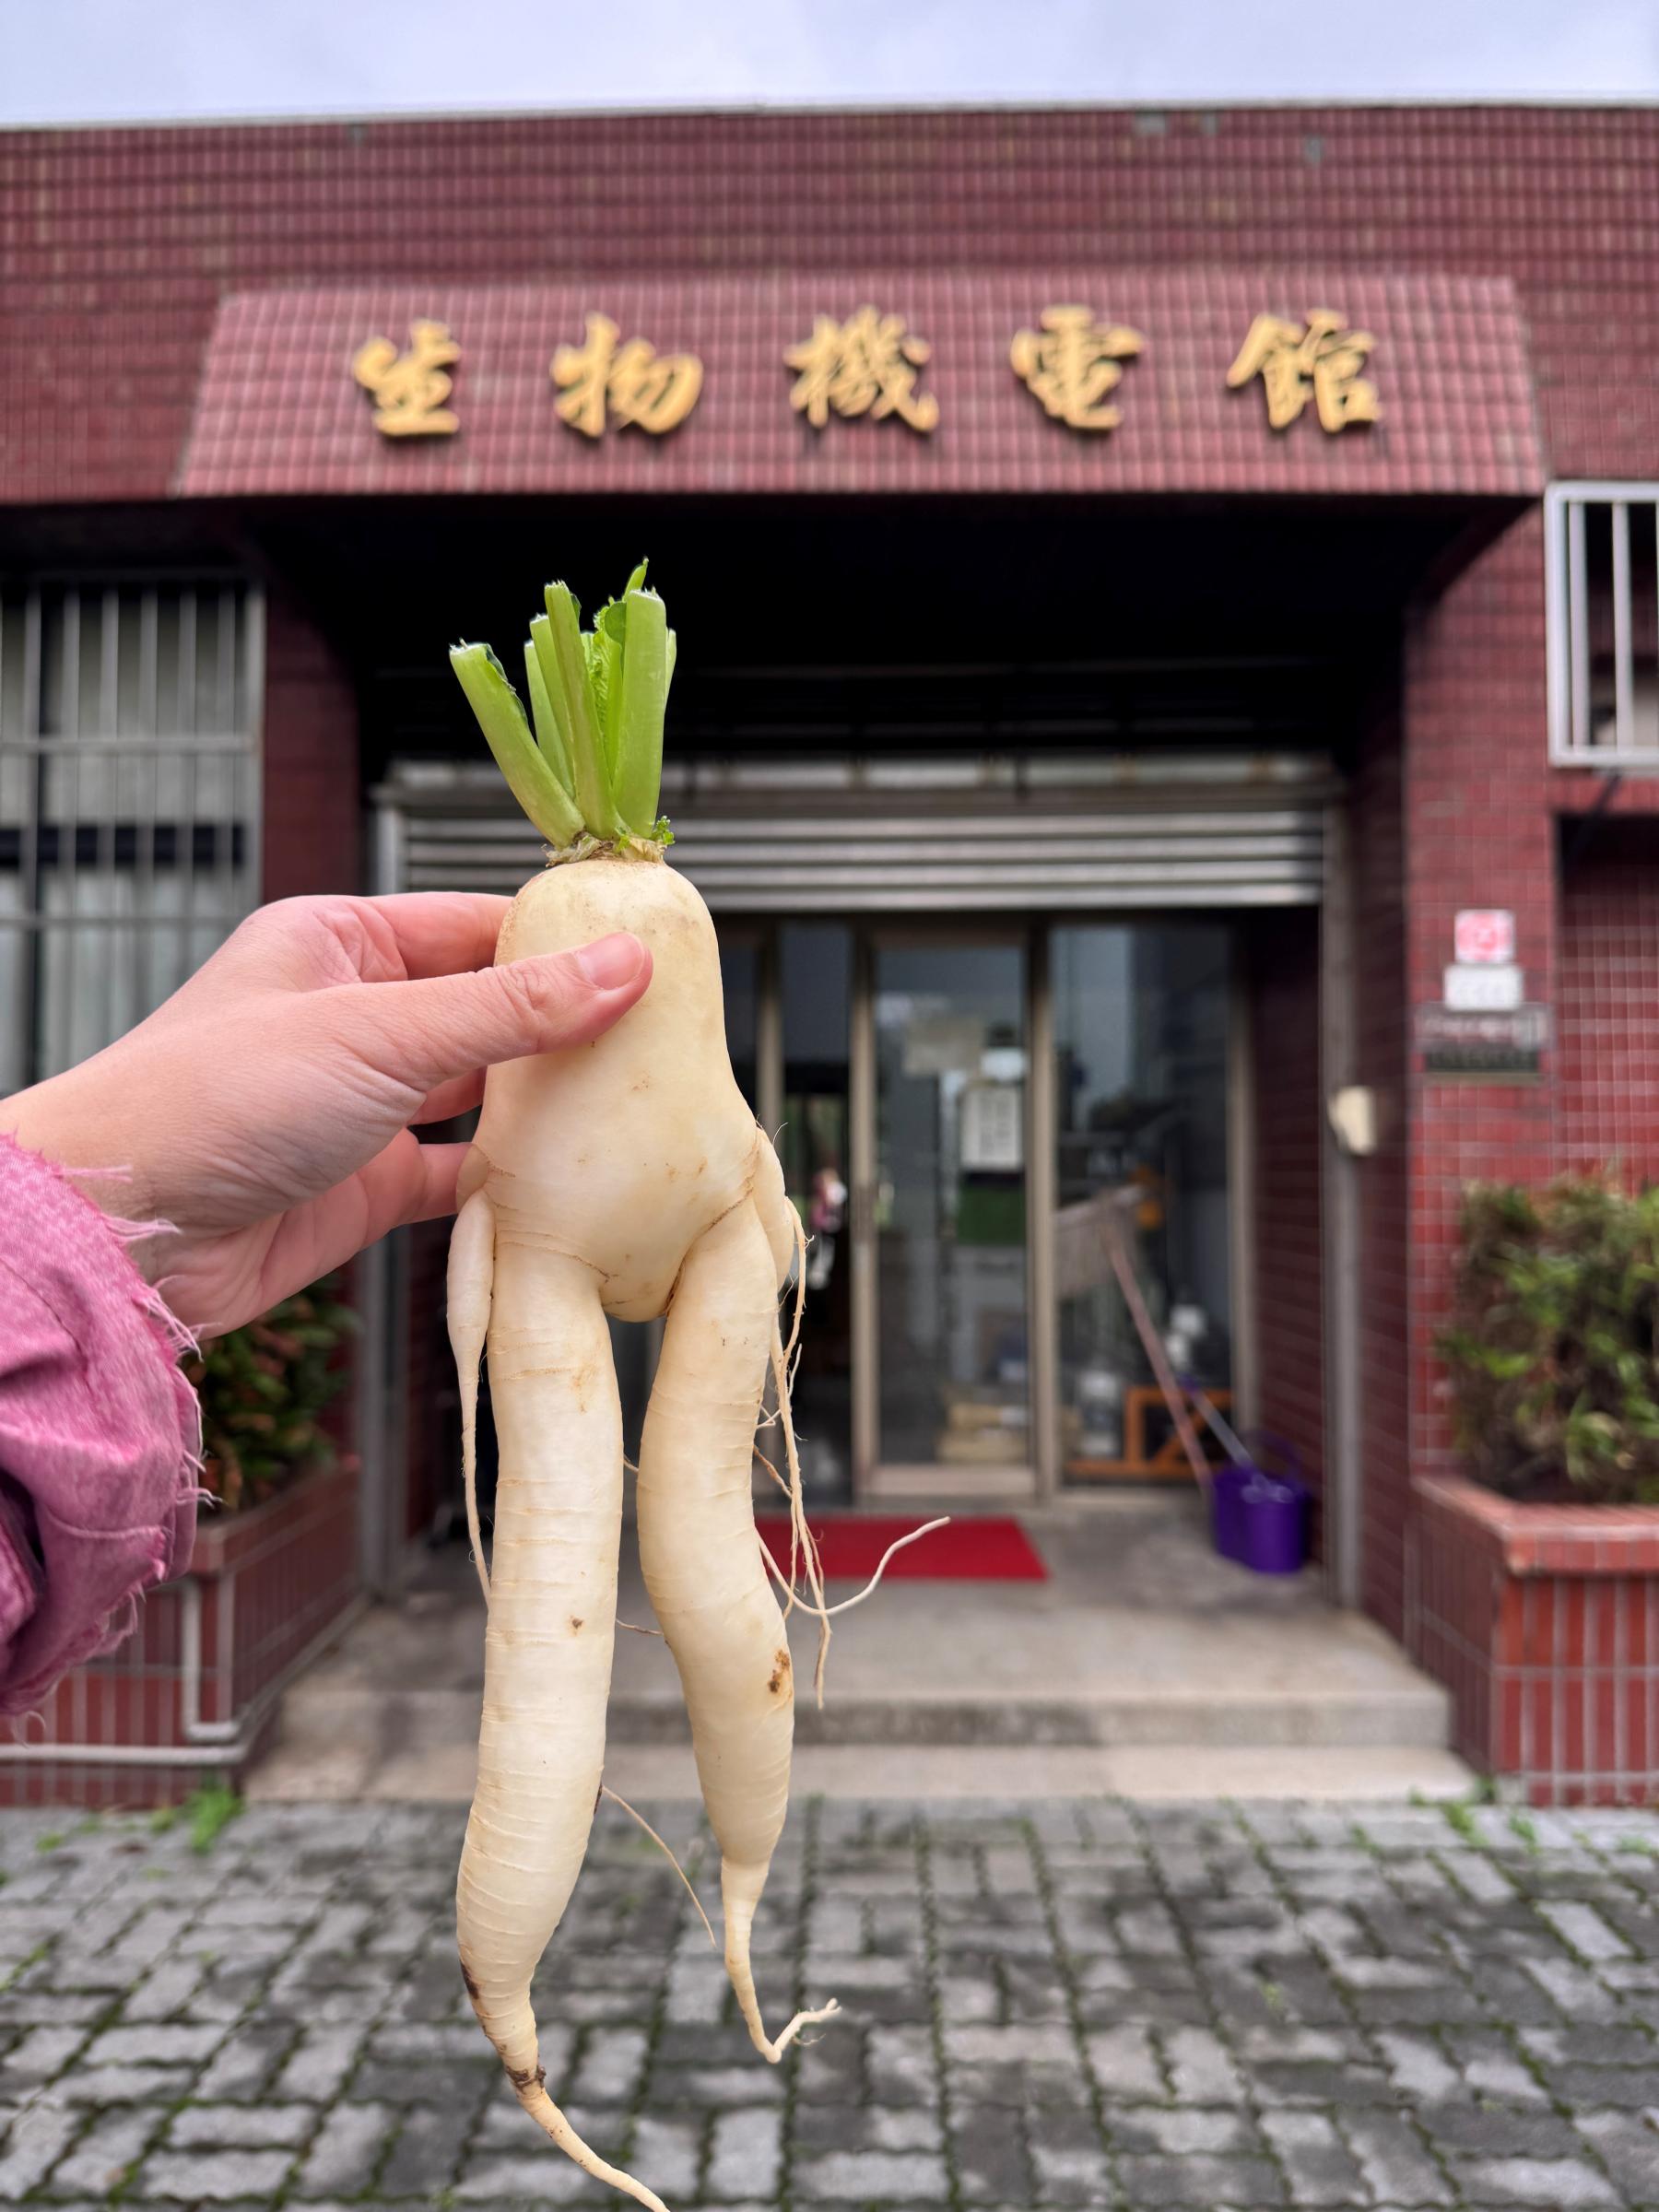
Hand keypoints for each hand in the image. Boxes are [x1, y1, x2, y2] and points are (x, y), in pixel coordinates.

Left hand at [0, 894, 650, 1336]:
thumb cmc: (210, 1099)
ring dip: (541, 1105)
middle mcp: (351, 1017)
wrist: (125, 1234)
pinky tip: (563, 1179)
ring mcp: (358, 1104)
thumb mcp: (382, 1032)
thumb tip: (622, 963)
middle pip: (486, 1010)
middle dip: (564, 1026)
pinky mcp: (364, 1186)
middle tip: (656, 1038)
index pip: (473, 924)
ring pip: (478, 1094)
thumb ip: (511, 1007)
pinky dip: (507, 1180)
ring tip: (627, 1105)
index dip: (558, 939)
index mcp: (338, 942)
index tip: (643, 955)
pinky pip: (456, 1176)